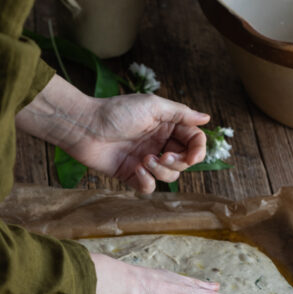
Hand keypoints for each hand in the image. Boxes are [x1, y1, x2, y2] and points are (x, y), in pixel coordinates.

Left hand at [15, 75, 209, 192]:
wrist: (85, 128)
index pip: (194, 141)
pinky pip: (149, 187)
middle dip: (177, 162)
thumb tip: (207, 118)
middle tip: (163, 155)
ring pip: (169, 176)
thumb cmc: (117, 112)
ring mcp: (146, 160)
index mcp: (167, 126)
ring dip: (160, 170)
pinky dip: (146, 182)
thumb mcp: (153, 106)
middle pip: (184, 161)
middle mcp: (159, 144)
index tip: (193, 156)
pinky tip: (135, 170)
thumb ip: (180, 114)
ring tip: (143, 160)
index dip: (198, 150)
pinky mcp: (131, 175)